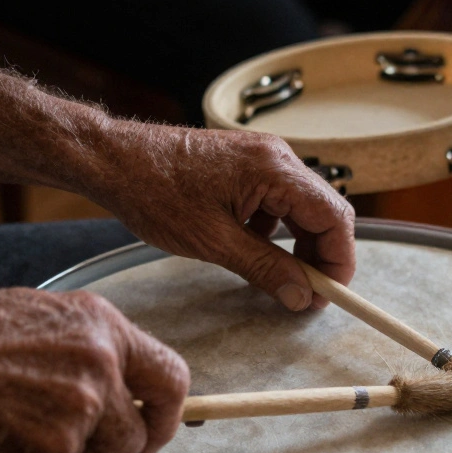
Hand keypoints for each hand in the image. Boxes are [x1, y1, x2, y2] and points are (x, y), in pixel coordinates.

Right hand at [0, 288, 188, 452]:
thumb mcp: (40, 316)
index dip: (170, 410)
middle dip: (126, 446)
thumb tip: (121, 377)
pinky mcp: (56, 446)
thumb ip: (88, 346)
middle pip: (142, 426)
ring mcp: (82, 406)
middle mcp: (101, 362)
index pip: (169, 373)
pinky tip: (6, 440)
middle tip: (99, 450)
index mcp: (102, 324)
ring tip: (29, 432)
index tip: (157, 425)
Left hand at [87, 124, 355, 309]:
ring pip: (302, 207)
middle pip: (324, 211)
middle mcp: (276, 157)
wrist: (112, 160)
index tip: (328, 293)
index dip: (338, 260)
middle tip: (306, 293)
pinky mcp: (245, 165)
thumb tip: (302, 295)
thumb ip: (266, 268)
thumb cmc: (154, 192)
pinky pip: (278, 200)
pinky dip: (275, 229)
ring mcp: (261, 158)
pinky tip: (251, 247)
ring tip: (279, 276)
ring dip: (298, 243)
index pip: (334, 216)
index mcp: (275, 169)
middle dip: (321, 255)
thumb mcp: (214, 242)